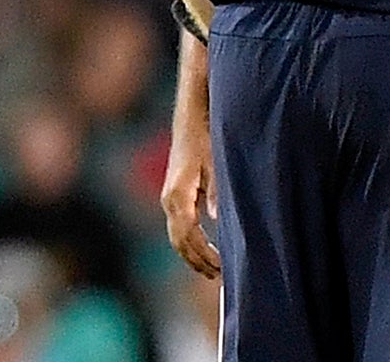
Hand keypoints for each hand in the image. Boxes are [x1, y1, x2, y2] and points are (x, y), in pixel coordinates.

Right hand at [161, 96, 219, 278]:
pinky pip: (181, 224)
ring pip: (177, 235)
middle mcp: (170, 199)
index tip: (219, 267)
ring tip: (212, 270)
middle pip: (179, 241)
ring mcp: (170, 197)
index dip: (202, 254)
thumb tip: (217, 219)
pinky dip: (191, 239)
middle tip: (218, 276)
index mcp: (178, 194)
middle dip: (196, 260)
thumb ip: (218, 191)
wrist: (194, 113)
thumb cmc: (209, 135)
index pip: (187, 235)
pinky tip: (206, 247)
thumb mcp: (218, 162)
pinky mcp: (176, 193)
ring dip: (193, 253)